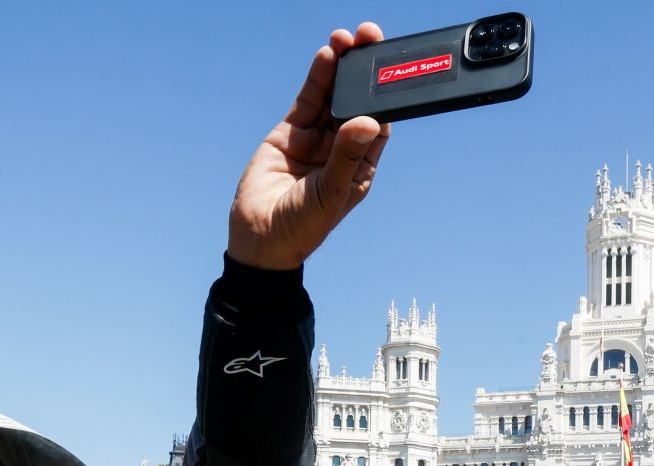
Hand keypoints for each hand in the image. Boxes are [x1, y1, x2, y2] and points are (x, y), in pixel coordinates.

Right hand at [228, 23, 392, 270]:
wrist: (260, 238)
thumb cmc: (303, 226)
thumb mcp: (331, 192)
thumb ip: (347, 156)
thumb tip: (367, 121)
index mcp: (361, 167)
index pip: (378, 123)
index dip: (386, 96)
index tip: (393, 70)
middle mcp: (340, 149)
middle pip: (356, 103)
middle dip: (363, 73)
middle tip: (370, 39)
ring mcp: (315, 139)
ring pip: (331, 96)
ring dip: (340, 68)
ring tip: (347, 39)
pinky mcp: (290, 133)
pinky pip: (308, 101)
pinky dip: (317, 79)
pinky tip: (327, 57)